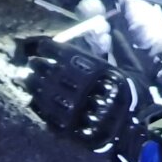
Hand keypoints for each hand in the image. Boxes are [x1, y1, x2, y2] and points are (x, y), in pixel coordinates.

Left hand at [23, 41, 140, 151]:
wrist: (134, 132)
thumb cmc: (133, 98)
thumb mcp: (133, 70)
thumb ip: (121, 49)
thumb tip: (115, 29)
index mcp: (98, 72)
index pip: (67, 55)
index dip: (51, 49)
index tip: (43, 45)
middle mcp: (83, 89)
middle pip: (53, 73)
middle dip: (39, 66)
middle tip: (32, 62)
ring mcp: (74, 110)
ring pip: (46, 94)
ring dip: (34, 85)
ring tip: (27, 79)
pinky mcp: (68, 128)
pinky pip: (47, 114)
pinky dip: (38, 106)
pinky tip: (33, 99)